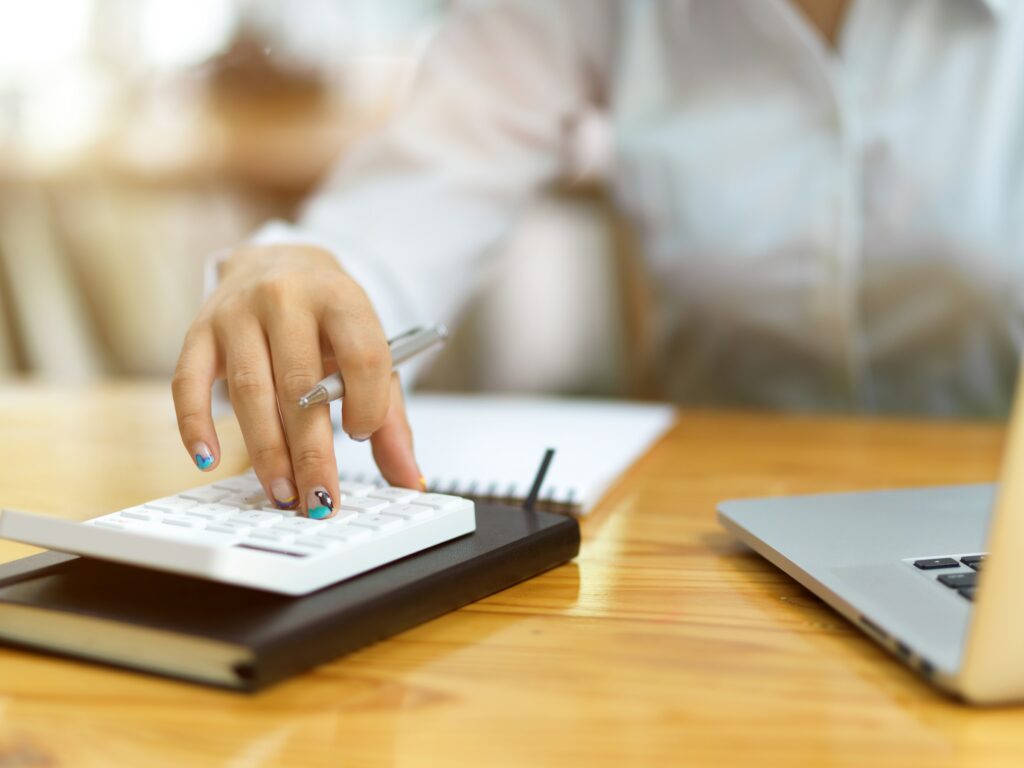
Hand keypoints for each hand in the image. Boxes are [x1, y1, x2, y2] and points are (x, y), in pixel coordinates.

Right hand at [172, 244, 422, 517]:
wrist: (278, 262)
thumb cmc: (328, 319)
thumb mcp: (369, 352)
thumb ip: (390, 417)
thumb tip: (409, 479)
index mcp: (340, 298)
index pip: (362, 354)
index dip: (367, 401)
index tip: (363, 435)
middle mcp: (286, 298)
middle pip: (300, 384)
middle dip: (311, 452)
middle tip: (319, 499)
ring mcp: (237, 312)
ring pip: (250, 390)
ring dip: (266, 451)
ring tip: (282, 493)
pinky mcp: (200, 331)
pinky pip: (190, 382)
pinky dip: (196, 425)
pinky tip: (209, 460)